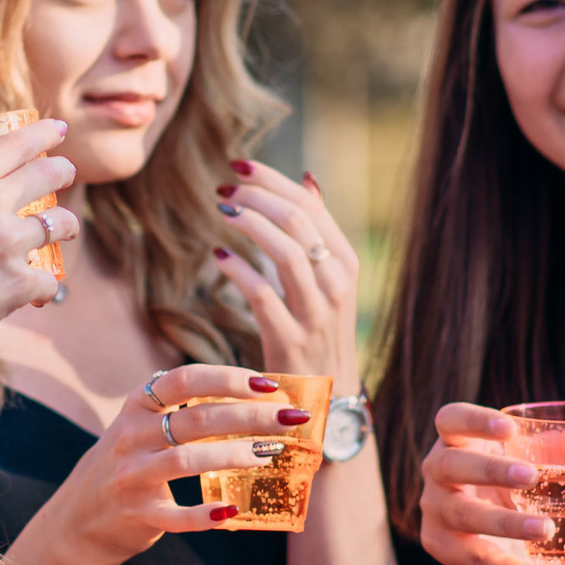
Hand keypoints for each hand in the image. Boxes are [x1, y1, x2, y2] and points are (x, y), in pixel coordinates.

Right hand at [0, 118, 75, 347]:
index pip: (13, 145)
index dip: (42, 134)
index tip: (59, 129)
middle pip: (48, 174)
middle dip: (62, 170)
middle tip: (66, 172)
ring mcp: (8, 242)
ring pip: (61, 224)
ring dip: (64, 228)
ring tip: (63, 232)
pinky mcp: (21, 281)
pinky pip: (50, 280)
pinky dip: (44, 289)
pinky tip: (36, 296)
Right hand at [28, 365, 313, 564]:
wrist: (80, 516)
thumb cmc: (132, 461)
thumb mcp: (143, 425)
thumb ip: (184, 409)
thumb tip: (258, 396)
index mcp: (137, 405)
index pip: (185, 380)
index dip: (228, 378)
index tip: (268, 383)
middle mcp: (131, 436)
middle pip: (196, 418)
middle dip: (249, 416)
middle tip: (290, 419)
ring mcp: (131, 476)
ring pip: (186, 461)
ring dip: (233, 456)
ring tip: (269, 455)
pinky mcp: (137, 514)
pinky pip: (175, 516)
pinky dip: (204, 515)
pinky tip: (233, 512)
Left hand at [210, 162, 362, 385]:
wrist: (327, 397)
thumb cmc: (319, 330)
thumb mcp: (328, 279)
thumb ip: (318, 231)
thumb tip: (306, 177)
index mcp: (345, 262)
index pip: (311, 205)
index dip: (273, 180)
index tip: (240, 166)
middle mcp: (336, 284)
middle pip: (298, 221)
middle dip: (257, 196)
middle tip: (224, 189)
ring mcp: (316, 313)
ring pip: (285, 252)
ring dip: (249, 224)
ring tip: (222, 212)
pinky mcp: (290, 340)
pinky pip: (262, 294)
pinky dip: (238, 269)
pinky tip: (218, 255)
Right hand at [418, 402, 554, 564]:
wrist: (479, 538)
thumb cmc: (505, 485)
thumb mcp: (525, 461)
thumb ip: (563, 448)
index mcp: (455, 441)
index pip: (450, 420)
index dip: (473, 421)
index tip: (508, 428)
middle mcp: (437, 473)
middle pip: (450, 465)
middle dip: (490, 470)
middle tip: (531, 477)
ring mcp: (435, 511)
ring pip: (465, 515)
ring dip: (506, 523)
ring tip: (545, 528)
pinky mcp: (442, 547)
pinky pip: (476, 558)